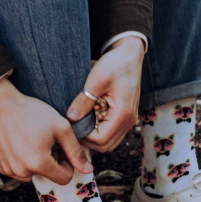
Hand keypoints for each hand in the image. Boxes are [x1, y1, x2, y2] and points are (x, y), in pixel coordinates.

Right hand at [0, 78, 92, 183]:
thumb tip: (88, 170)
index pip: (65, 178)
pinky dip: (24, 160)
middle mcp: (22, 172)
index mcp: (39, 164)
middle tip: (48, 140)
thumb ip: (76, 151)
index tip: (62, 148)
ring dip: (38, 162)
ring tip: (34, 140)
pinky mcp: (0, 167)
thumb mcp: (61, 128)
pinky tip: (21, 142)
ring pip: (34, 174)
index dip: (68, 163)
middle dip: (53, 161)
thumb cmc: (31, 112)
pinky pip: (19, 170)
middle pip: (49, 176)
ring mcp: (9, 171)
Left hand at [66, 35, 144, 152]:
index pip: (101, 140)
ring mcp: (128, 121)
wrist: (130, 55)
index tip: (71, 125)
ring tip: (79, 124)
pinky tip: (88, 120)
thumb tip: (70, 118)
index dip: (84, 137)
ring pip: (109, 142)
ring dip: (93, 138)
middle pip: (105, 146)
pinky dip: (99, 132)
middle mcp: (129, 121)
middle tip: (72, 127)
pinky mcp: (125, 117)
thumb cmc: (115, 64)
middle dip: (87, 140)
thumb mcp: (97, 79)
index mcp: (123, 114)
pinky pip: (112, 134)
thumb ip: (84, 100)